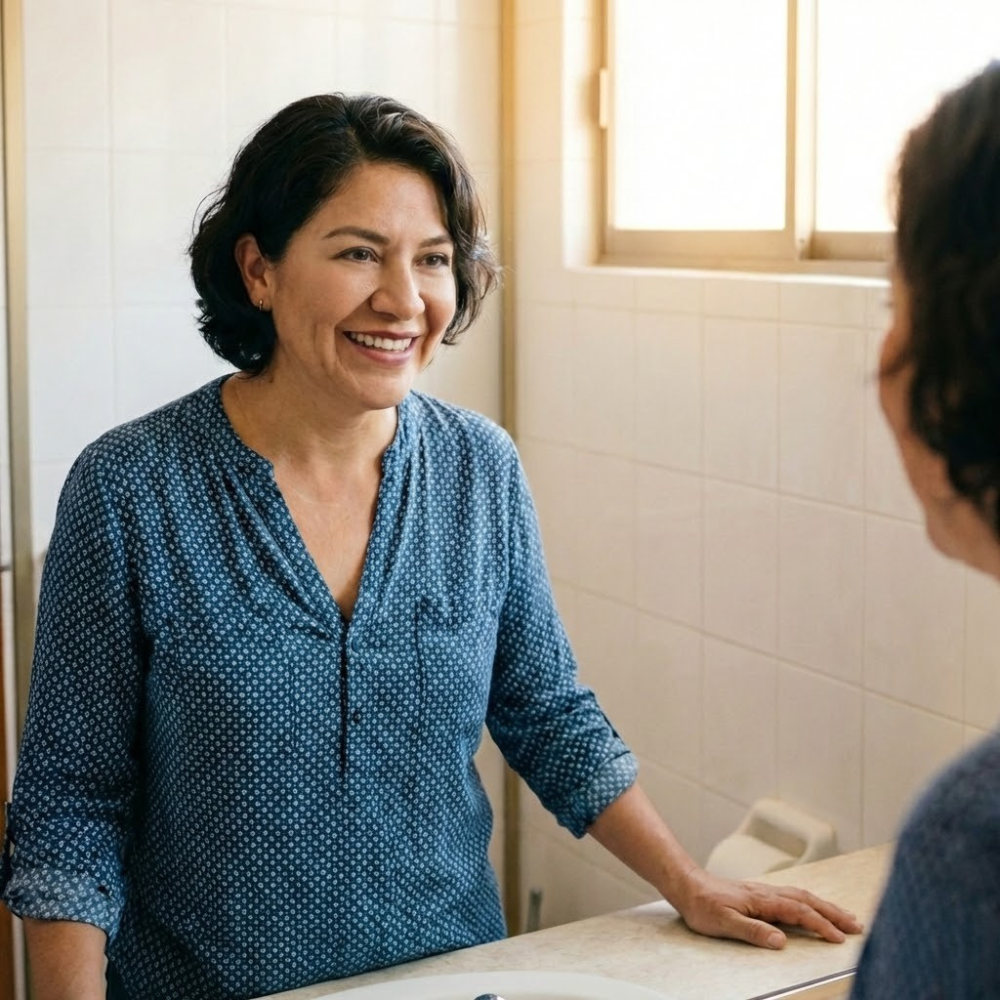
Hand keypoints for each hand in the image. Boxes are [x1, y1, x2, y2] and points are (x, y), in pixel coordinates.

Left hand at [674, 866, 863, 948]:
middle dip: (833, 913)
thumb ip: (753, 932)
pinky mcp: (759, 895)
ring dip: (825, 906)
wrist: (688, 886)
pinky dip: (809, 902)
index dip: (821, 925)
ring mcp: (764, 893)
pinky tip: (812, 907)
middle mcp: (767, 893)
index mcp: (763, 900)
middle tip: (857, 925)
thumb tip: (781, 941)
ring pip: (802, 897)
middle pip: (808, 901)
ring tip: (844, 916)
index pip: (800, 912)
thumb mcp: (725, 923)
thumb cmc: (703, 905)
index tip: (840, 938)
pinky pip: (792, 897)